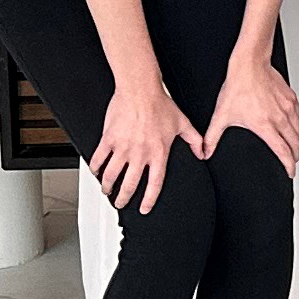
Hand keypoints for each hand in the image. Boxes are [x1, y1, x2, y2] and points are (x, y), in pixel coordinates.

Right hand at [90, 79, 195, 214]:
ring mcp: (122, 147)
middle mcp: (139, 153)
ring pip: (111, 175)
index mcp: (158, 153)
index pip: (154, 183)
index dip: (149, 199)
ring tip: (107, 190)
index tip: (144, 208)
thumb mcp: (183, 123)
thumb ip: (195, 140)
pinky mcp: (108, 139)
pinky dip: (95, 168)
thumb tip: (204, 153)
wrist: (140, 89)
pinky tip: (95, 171)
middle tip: (121, 203)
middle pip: (129, 184)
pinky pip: (98, 158)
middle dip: (124, 198)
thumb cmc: (160, 104)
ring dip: (107, 186)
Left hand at [202, 49, 298, 173]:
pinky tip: (293, 126)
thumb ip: (212, 137)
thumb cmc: (238, 86)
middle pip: (295, 143)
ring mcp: (288, 108)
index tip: (290, 172)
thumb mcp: (221, 115)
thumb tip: (205, 152)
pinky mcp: (291, 98)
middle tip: (292, 161)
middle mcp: (280, 118)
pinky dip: (298, 125)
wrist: (250, 65)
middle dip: (295, 156)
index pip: (283, 151)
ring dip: (298, 141)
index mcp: (265, 126)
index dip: (288, 165)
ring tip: (294, 146)